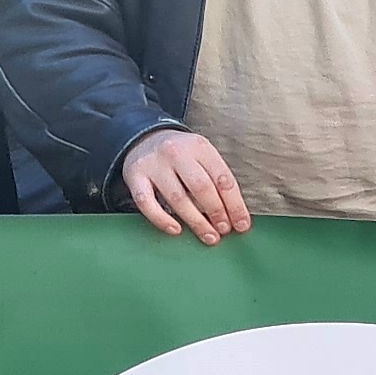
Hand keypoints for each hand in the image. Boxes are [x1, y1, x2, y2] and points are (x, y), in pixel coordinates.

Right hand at [119, 128, 249, 242]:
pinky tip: (176, 230)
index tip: (241, 224)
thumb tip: (235, 214)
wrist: (143, 138)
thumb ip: (216, 179)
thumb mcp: (202, 156)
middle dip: (216, 212)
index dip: (235, 204)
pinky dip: (162, 220)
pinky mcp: (134, 176)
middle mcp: (176, 152)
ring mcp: (154, 164)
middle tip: (224, 230)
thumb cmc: (181, 155)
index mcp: (200, 147)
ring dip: (196, 221)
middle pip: (201, 188)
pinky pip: (147, 203)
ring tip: (208, 235)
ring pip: (177, 198)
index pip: (223, 178)